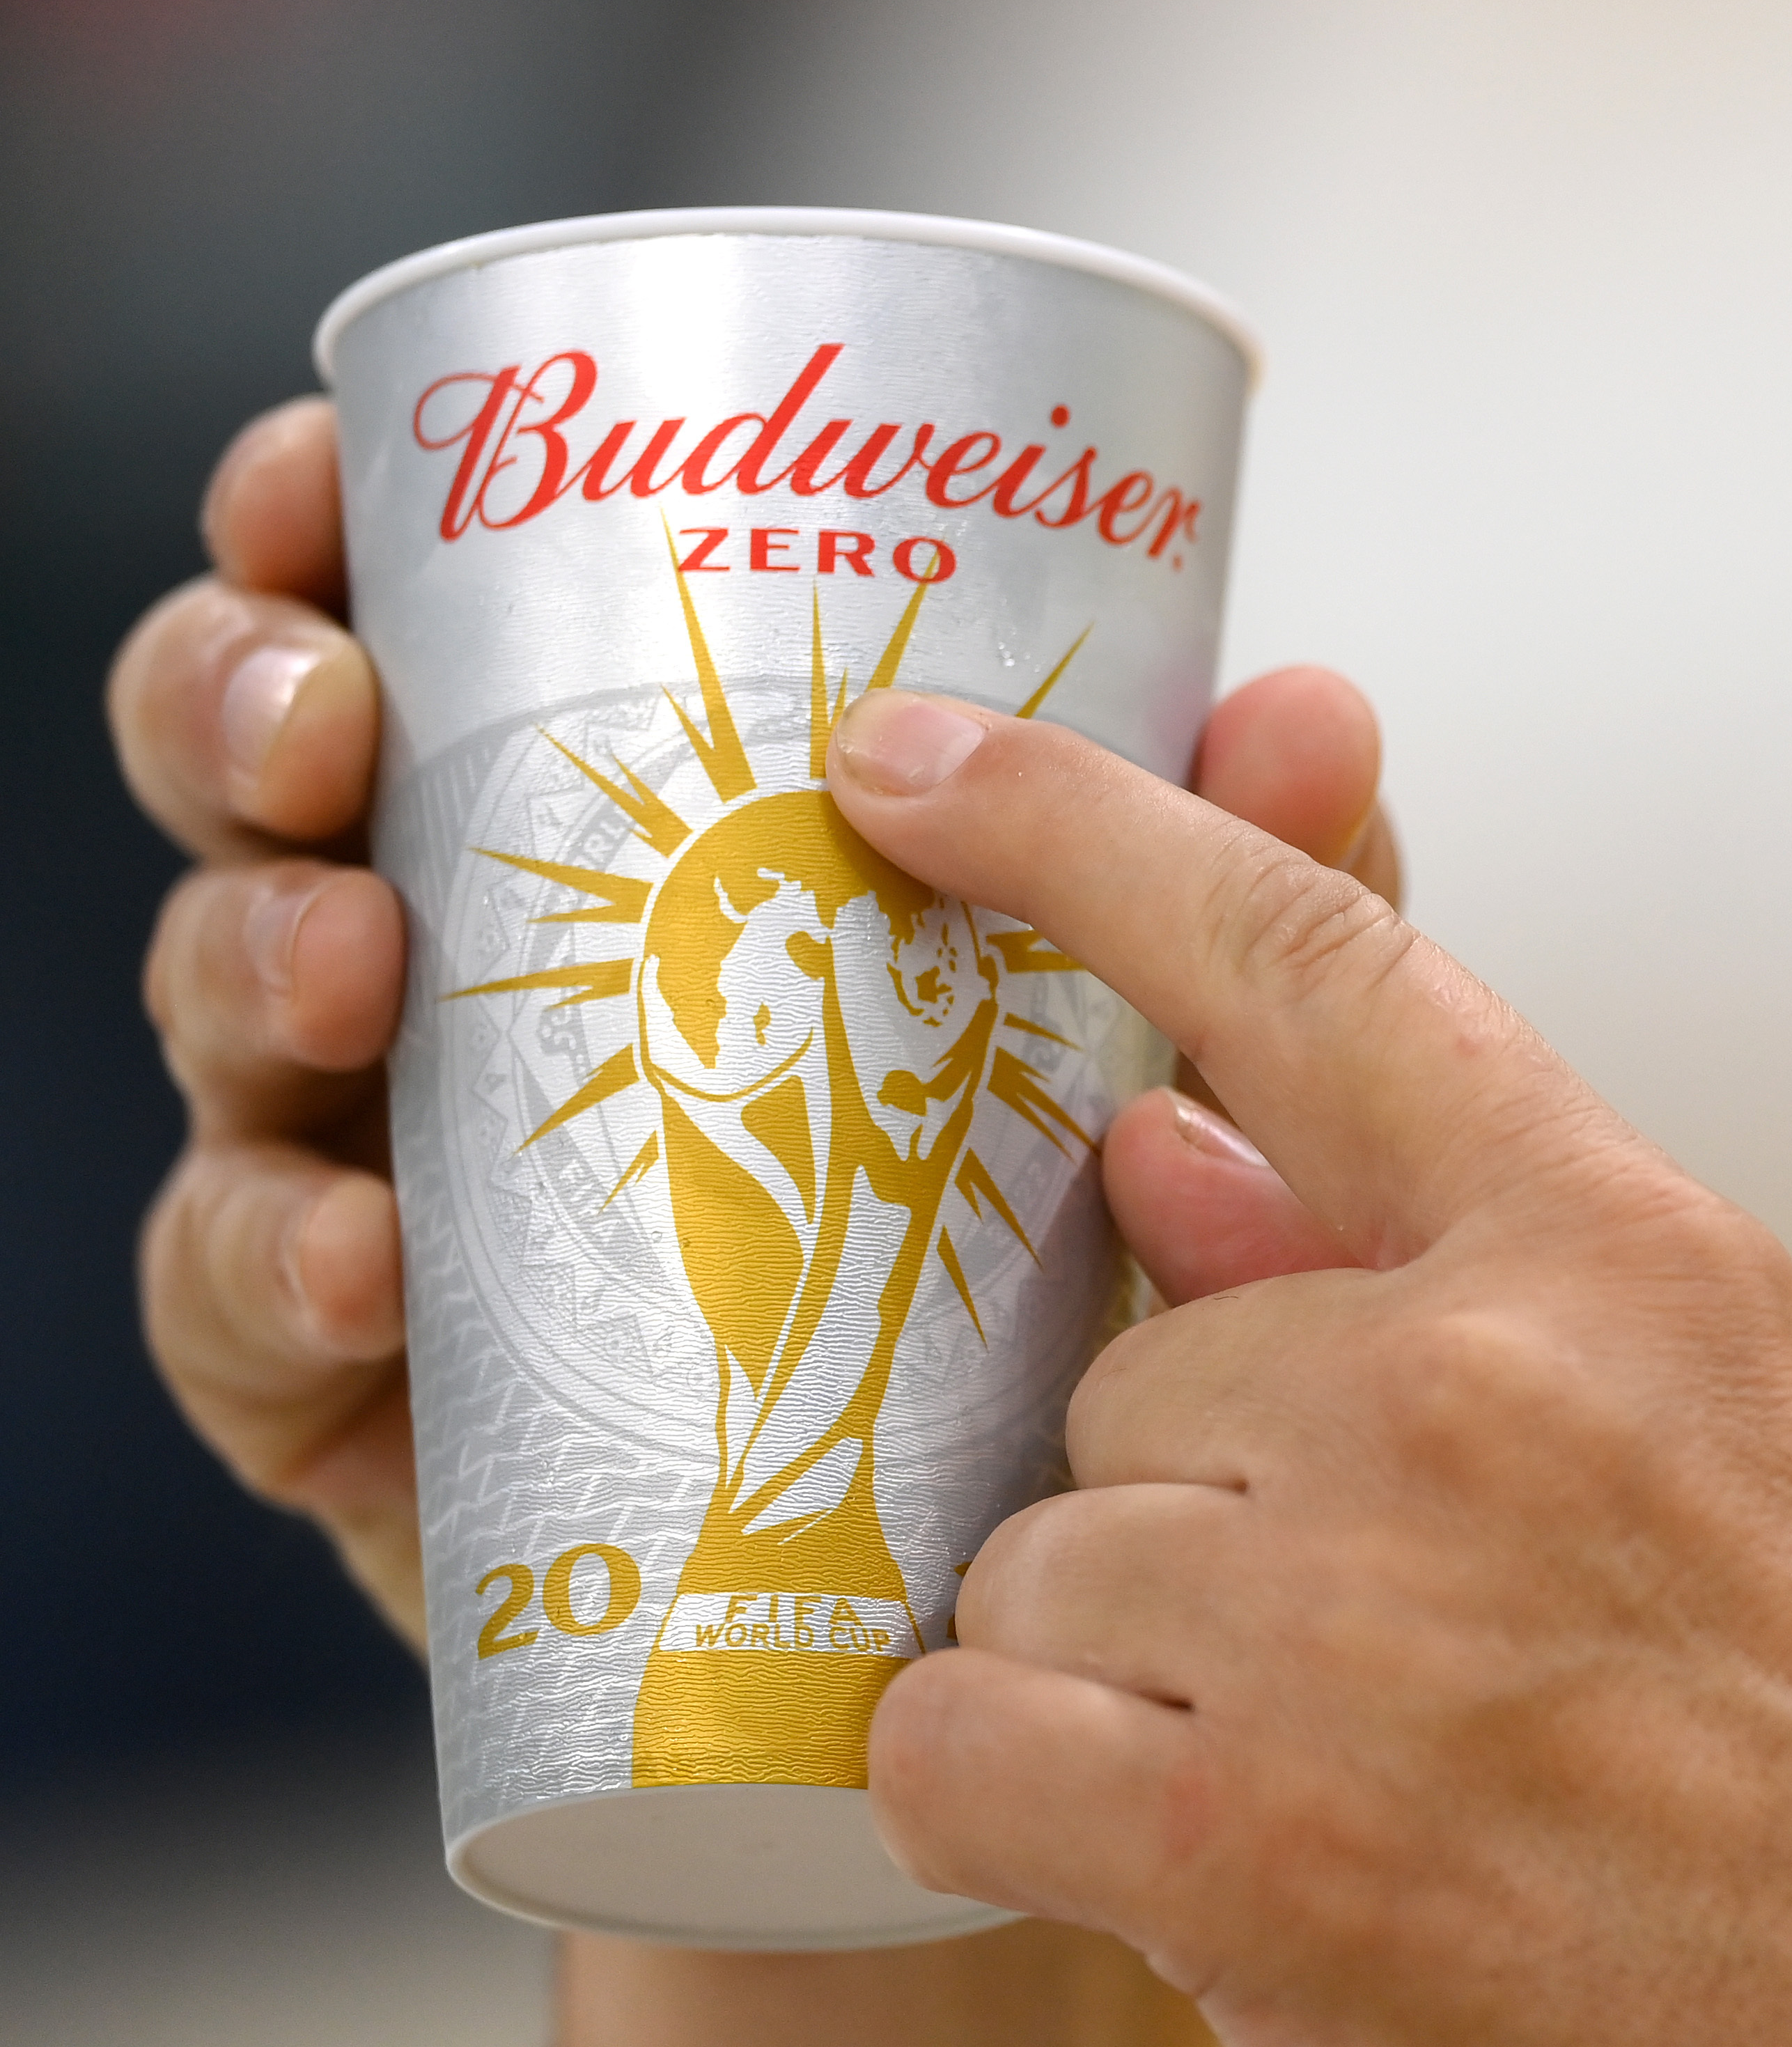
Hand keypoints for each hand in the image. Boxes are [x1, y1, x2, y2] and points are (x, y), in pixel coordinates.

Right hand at [107, 398, 1401, 1650]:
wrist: (972, 1573)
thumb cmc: (1052, 1246)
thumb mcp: (1177, 1047)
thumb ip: (1247, 893)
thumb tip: (1308, 709)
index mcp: (613, 823)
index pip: (423, 619)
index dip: (334, 523)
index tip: (340, 473)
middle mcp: (462, 964)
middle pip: (262, 781)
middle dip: (240, 703)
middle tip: (327, 726)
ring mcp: (383, 1165)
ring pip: (228, 1009)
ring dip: (251, 957)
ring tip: (352, 965)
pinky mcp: (354, 1390)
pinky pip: (236, 1304)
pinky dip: (271, 1263)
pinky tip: (364, 1259)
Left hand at [829, 691, 1791, 2046]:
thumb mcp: (1719, 1402)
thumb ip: (1435, 1262)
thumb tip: (1160, 1154)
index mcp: (1611, 1245)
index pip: (1301, 960)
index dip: (1084, 826)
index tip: (913, 759)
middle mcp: (1470, 1383)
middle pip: (1133, 1359)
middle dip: (1198, 1490)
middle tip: (1373, 1621)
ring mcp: (1353, 1602)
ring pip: (1043, 1555)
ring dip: (1129, 1660)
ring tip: (1335, 1754)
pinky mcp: (1255, 1835)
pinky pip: (959, 1739)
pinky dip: (1017, 1797)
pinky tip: (1177, 1843)